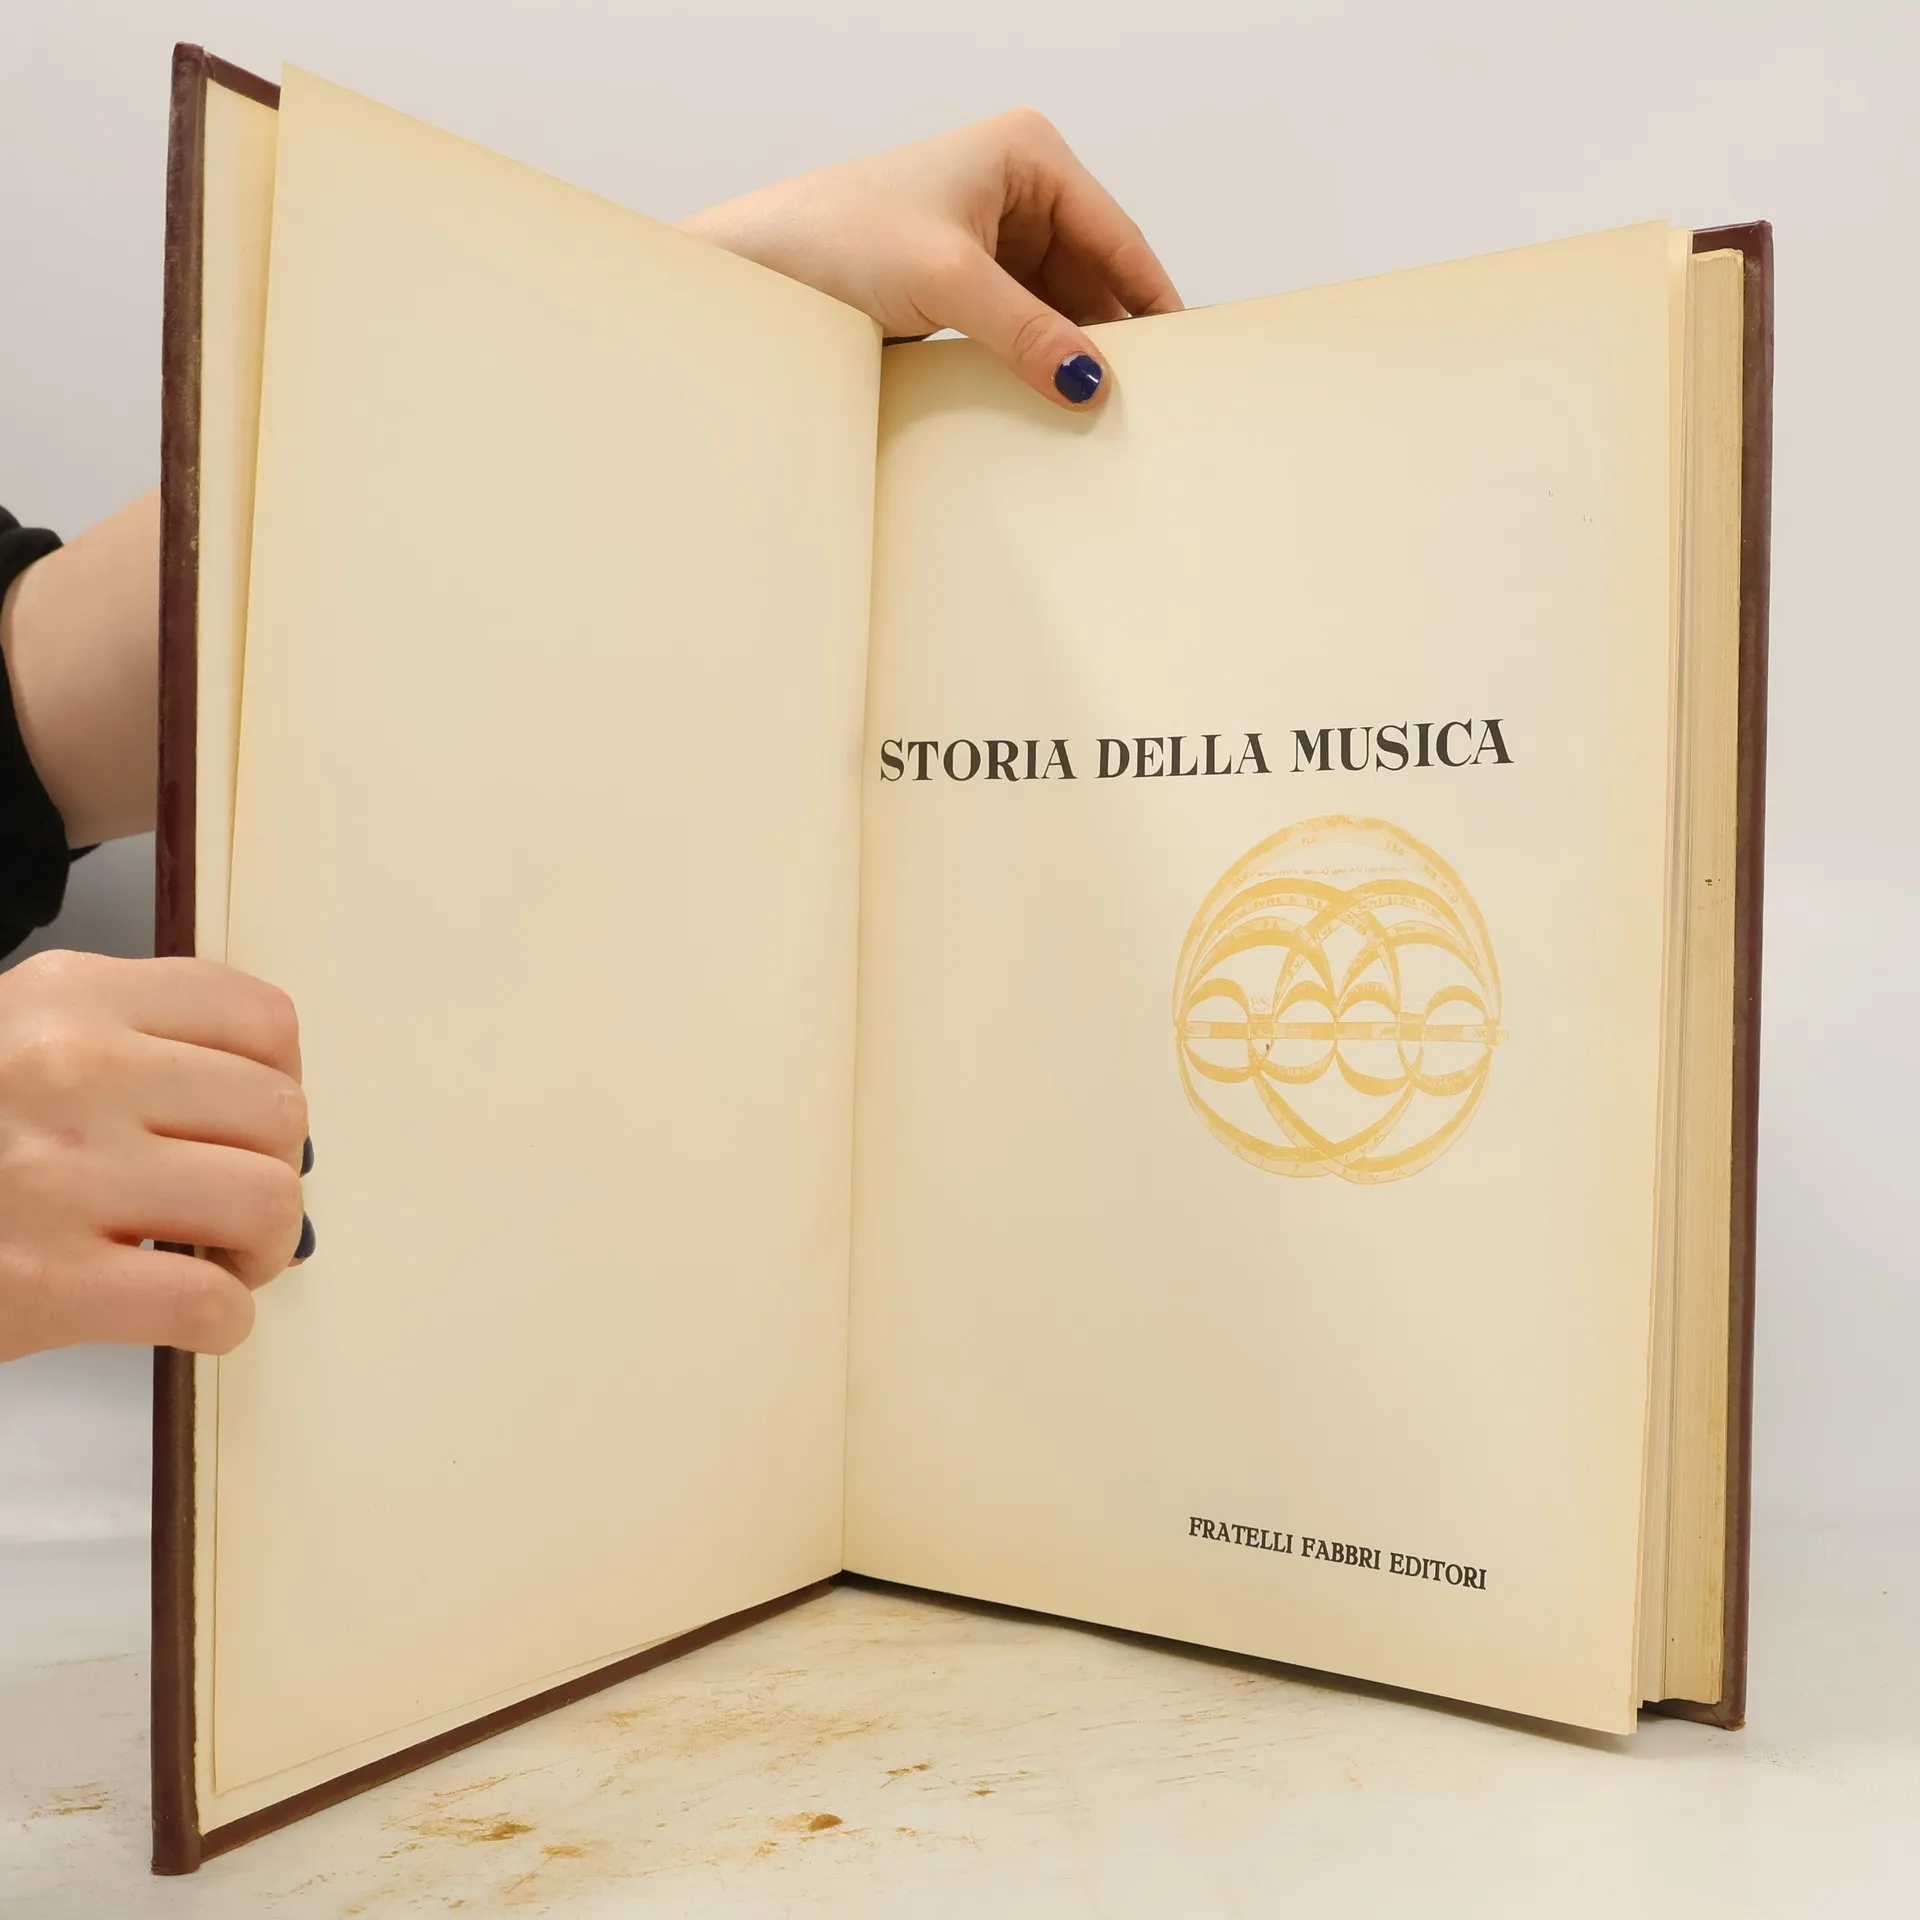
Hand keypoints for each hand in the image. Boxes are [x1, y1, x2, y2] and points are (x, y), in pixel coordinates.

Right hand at [0, 951, 308, 1360]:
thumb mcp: (20, 1040)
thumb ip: (133, 1048)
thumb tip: (273, 1115)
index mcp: (72, 999)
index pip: (262, 1021)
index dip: (281, 1084)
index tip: (251, 1126)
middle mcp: (73, 1071)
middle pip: (279, 1113)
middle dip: (276, 1170)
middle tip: (234, 1207)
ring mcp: (58, 1175)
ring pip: (266, 1200)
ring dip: (263, 1247)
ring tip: (219, 1258)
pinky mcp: (44, 1284)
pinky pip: (209, 1302)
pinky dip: (226, 1320)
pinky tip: (196, 1317)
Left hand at [679, 108, 1180, 409]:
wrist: (758, 268)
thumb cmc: (837, 238)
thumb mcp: (948, 284)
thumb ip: (1028, 333)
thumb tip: (1091, 382)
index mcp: (1028, 155)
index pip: (1117, 238)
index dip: (1151, 301)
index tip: (1184, 360)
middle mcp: (1016, 188)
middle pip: (1094, 274)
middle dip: (1113, 334)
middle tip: (1145, 402)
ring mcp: (990, 237)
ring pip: (1060, 305)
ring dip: (1072, 354)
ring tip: (1101, 411)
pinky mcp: (962, 283)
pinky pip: (1023, 325)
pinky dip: (1037, 361)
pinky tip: (1051, 400)